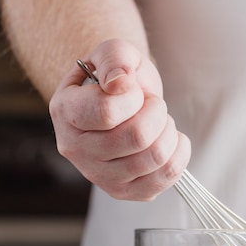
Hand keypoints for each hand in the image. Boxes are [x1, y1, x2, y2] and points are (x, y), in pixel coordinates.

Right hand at [48, 39, 190, 200]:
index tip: (134, 89)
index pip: (107, 111)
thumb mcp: (115, 53)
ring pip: (155, 158)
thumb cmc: (120, 78)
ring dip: (169, 132)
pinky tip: (170, 140)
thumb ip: (115, 58)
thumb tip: (120, 82)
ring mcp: (100, 177)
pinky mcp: (126, 192)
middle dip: (158, 113)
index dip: (134, 96)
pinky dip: (180, 153)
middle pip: (137, 137)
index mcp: (65, 112)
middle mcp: (76, 150)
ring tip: (160, 122)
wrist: (123, 103)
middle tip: (153, 105)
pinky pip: (167, 177)